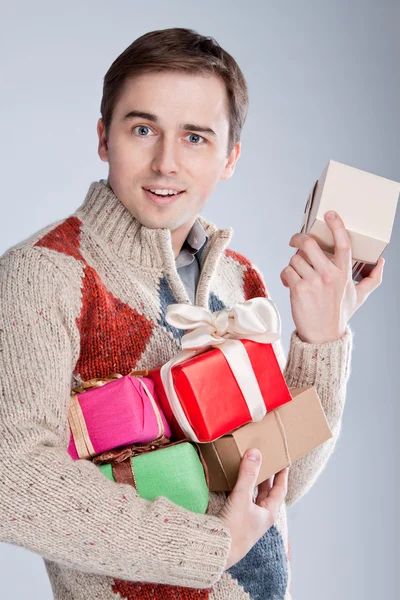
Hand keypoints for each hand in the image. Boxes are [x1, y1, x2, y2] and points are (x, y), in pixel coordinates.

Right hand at [218, 448, 288, 570]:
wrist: (216, 552)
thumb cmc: (234, 529)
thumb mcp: (242, 498)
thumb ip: (248, 474)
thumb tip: (255, 452)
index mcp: (268, 512)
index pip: (280, 489)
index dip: (282, 474)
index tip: (283, 461)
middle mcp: (260, 516)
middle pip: (267, 492)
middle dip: (266, 476)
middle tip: (265, 461)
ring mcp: (248, 520)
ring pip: (253, 496)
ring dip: (252, 482)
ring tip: (248, 467)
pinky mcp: (236, 522)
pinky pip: (241, 500)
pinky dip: (240, 489)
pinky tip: (232, 483)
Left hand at [280, 210, 384, 343]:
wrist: (323, 336)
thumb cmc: (340, 314)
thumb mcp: (359, 296)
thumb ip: (372, 278)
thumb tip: (382, 262)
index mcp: (344, 273)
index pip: (343, 244)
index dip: (337, 226)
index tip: (330, 214)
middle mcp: (329, 275)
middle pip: (309, 244)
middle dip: (299, 239)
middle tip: (295, 240)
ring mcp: (313, 282)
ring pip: (295, 258)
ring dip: (293, 264)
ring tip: (298, 274)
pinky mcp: (298, 289)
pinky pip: (287, 270)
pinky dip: (286, 275)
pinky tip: (290, 282)